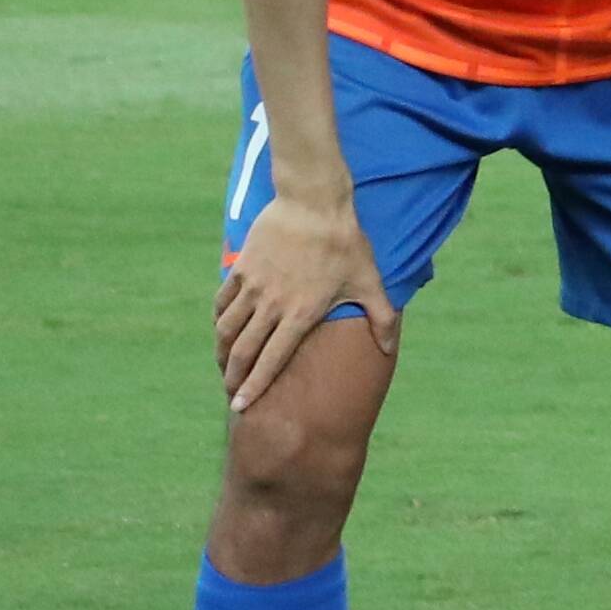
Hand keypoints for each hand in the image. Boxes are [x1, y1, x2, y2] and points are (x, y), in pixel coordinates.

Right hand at [218, 190, 382, 413]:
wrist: (314, 202)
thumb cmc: (346, 243)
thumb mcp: (370, 281)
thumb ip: (382, 319)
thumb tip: (390, 350)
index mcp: (301, 315)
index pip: (271, 361)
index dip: (253, 387)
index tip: (240, 407)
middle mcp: (272, 305)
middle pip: (243, 351)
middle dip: (232, 377)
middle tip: (228, 394)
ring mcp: (254, 286)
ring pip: (227, 329)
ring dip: (222, 352)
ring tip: (224, 365)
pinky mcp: (242, 268)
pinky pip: (223, 302)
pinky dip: (220, 320)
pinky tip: (222, 329)